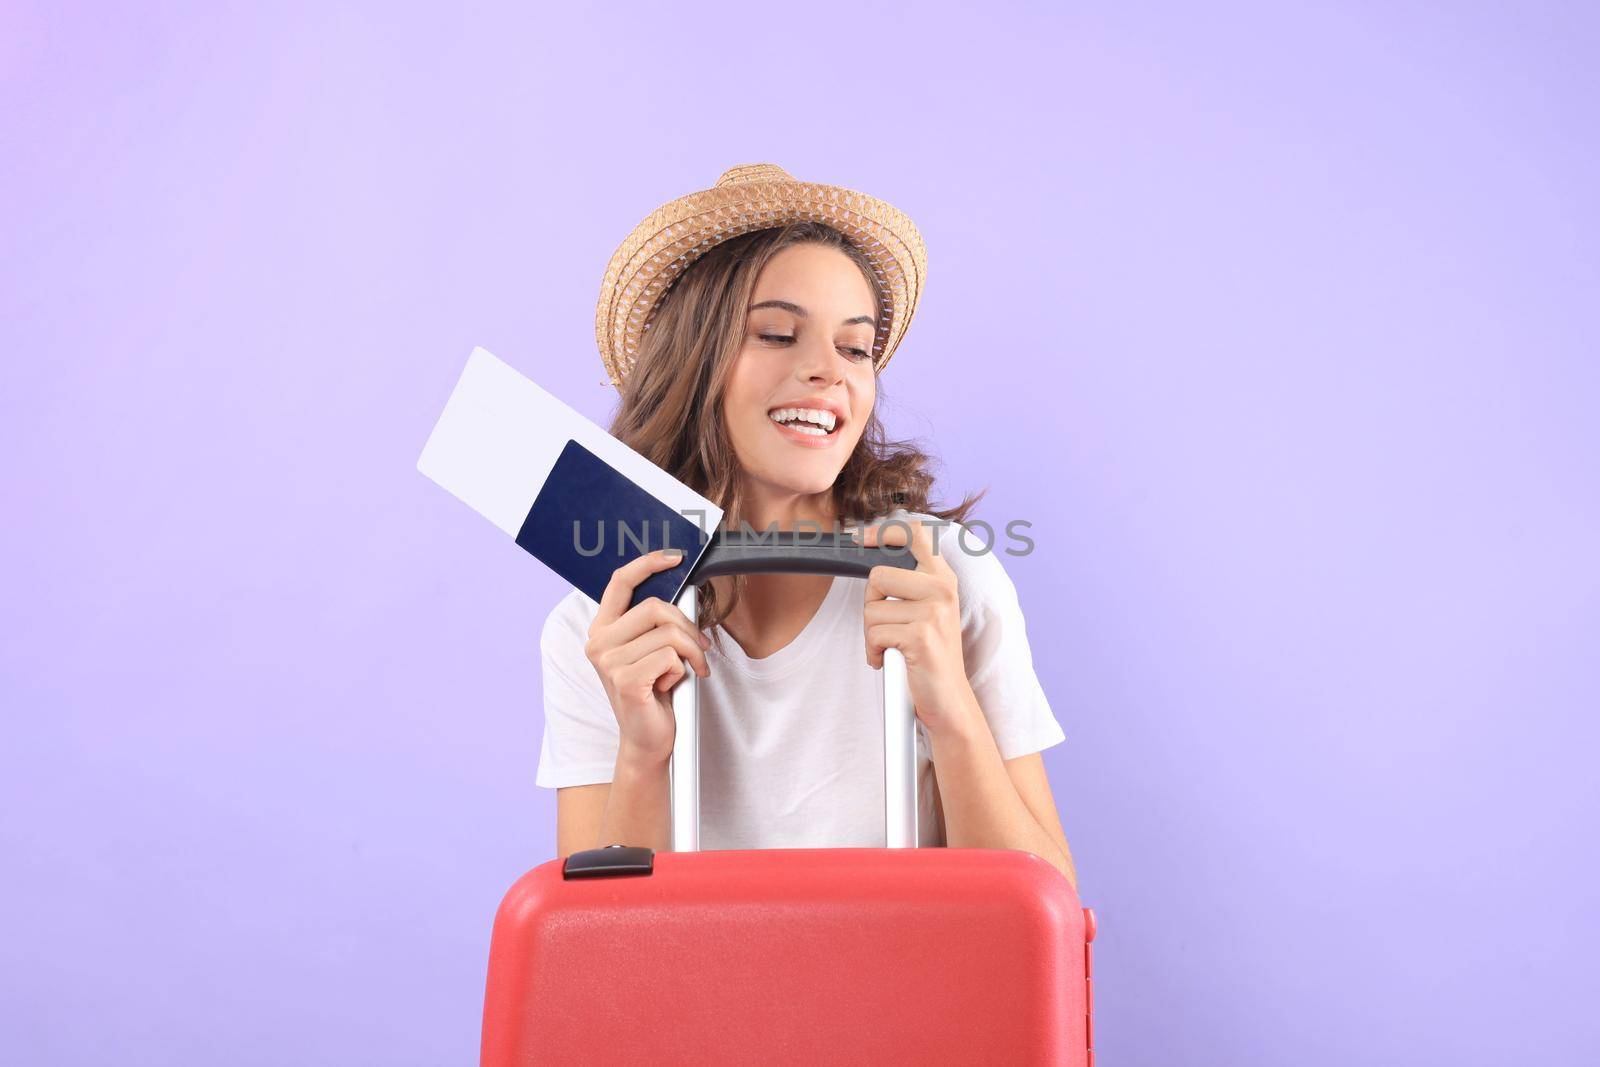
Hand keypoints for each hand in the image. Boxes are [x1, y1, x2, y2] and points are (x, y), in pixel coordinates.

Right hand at [583, 549, 710, 766]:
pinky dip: (683, 670)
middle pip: (656, 608)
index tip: (673, 558)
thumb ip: (655, 622)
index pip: (620, 582)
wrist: (647, 739)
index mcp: (602, 630)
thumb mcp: (651, 650)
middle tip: (701, 646)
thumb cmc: (653, 693)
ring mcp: (608, 662)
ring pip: (669, 635)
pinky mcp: (625, 680)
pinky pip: (671, 657)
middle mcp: (599, 643)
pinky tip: (671, 685)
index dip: (647, 564)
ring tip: (691, 668)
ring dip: (692, 652)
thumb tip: (683, 590)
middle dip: (687, 626)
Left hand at [856, 518, 985, 741]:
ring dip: (872, 634)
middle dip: (871, 605)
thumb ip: (910, 582)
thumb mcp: (929, 610)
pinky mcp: (921, 635)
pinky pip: (874, 634)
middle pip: (878, 576)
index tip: (858, 539)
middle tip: (885, 626)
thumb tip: (872, 557)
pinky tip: (889, 659)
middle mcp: (942, 589)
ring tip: (892, 647)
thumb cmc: (931, 655)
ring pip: (871, 609)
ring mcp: (934, 611)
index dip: (881, 532)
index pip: (915, 534)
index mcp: (944, 578)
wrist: (949, 699)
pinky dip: (873, 652)